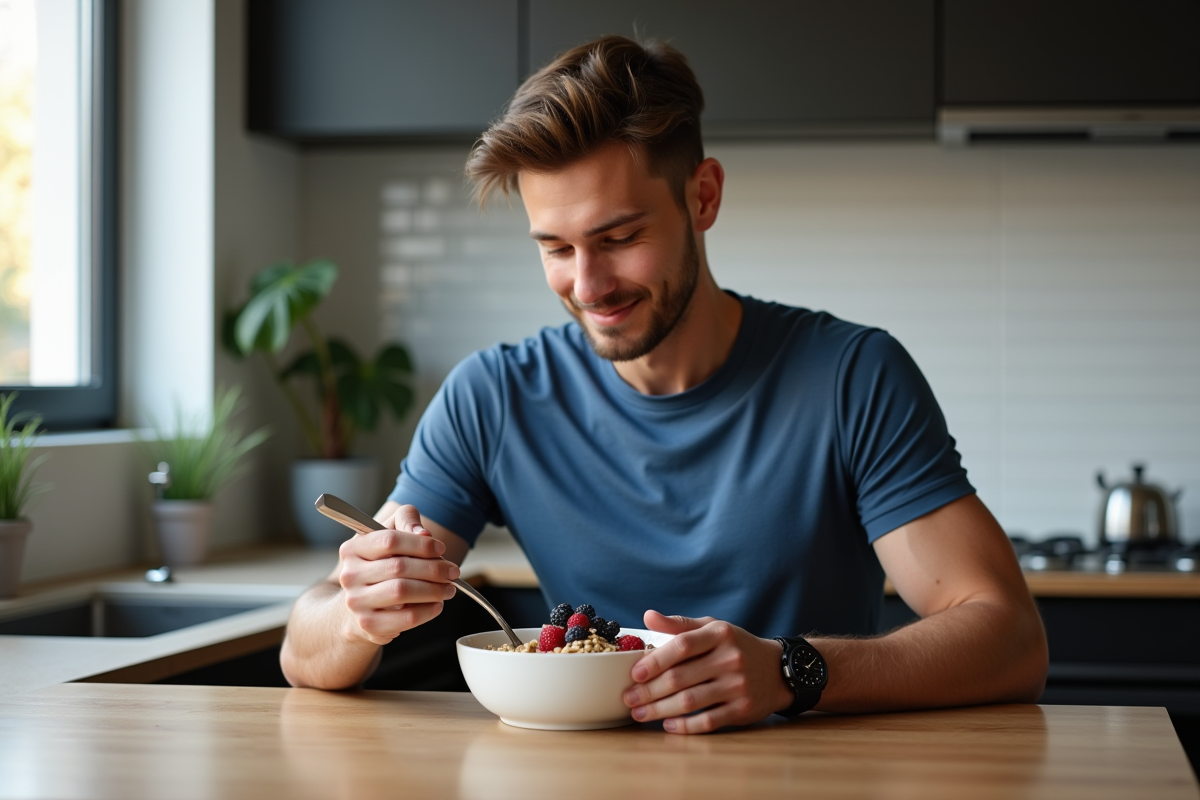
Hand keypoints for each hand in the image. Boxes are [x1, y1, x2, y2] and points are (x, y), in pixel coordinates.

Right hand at [335, 504, 458, 645]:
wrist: (361, 604)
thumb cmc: (382, 564)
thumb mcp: (390, 533)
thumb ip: (406, 520)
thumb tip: (423, 533)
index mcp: (353, 548)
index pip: (390, 540)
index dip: (421, 544)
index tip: (441, 549)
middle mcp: (350, 575)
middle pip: (399, 567)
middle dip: (434, 569)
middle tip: (453, 572)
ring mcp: (356, 602)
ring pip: (402, 592)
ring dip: (434, 590)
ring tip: (449, 588)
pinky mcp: (369, 624)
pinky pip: (406, 618)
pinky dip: (428, 610)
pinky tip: (437, 604)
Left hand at [622, 610, 792, 733]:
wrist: (778, 670)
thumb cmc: (736, 646)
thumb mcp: (712, 627)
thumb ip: (680, 624)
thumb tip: (647, 616)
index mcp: (719, 634)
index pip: (681, 646)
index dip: (654, 661)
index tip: (634, 674)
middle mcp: (730, 659)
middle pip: (681, 678)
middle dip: (649, 691)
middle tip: (628, 699)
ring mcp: (738, 686)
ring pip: (690, 702)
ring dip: (660, 710)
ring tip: (640, 714)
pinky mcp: (742, 710)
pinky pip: (709, 721)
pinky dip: (685, 726)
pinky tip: (668, 725)